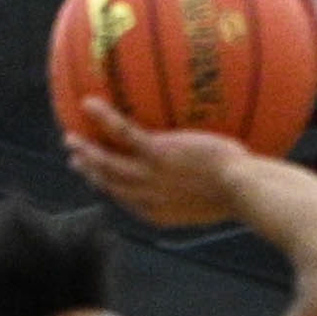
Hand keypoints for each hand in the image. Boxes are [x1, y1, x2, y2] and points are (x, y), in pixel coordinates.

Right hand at [63, 96, 256, 231]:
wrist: (244, 189)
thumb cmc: (246, 192)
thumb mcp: (227, 193)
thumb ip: (215, 183)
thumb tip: (228, 167)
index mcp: (162, 212)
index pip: (131, 202)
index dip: (113, 190)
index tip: (104, 180)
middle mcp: (150, 199)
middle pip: (111, 186)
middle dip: (91, 173)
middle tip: (76, 161)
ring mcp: (150, 177)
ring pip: (108, 165)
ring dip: (86, 152)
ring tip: (70, 138)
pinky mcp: (156, 155)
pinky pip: (122, 133)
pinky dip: (103, 119)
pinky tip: (88, 102)